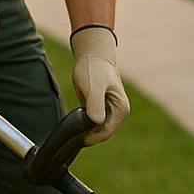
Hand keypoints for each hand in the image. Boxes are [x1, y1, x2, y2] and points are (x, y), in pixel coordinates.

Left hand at [71, 25, 130, 144]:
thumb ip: (96, 105)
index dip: (91, 138)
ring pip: (97, 129)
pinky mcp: (101, 109)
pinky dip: (84, 124)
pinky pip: (92, 123)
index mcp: (121, 109)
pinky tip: (75, 120)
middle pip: (102, 133)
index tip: (76, 137)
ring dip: (86, 130)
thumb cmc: (93, 69)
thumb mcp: (93, 87)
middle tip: (72, 130)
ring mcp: (110, 111)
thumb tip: (97, 123)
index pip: (106, 133)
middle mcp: (118, 112)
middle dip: (88, 135)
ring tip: (73, 123)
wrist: (91, 55)